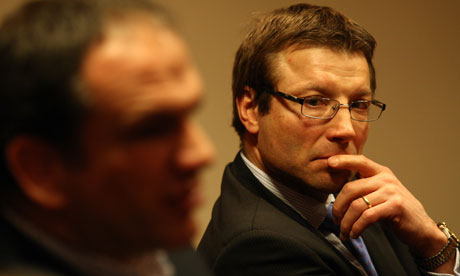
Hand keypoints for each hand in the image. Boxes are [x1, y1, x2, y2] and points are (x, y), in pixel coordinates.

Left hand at [328, 154, 446, 258]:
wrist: (421, 228)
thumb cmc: (394, 211)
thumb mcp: (380, 193)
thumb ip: (364, 186)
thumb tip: (336, 189)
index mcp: (380, 172)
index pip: (360, 161)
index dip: (344, 161)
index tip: (329, 163)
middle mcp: (386, 179)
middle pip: (350, 189)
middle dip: (338, 207)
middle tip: (335, 220)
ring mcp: (391, 192)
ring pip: (356, 205)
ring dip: (346, 222)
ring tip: (344, 232)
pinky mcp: (395, 207)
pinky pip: (367, 217)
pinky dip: (357, 227)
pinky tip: (354, 234)